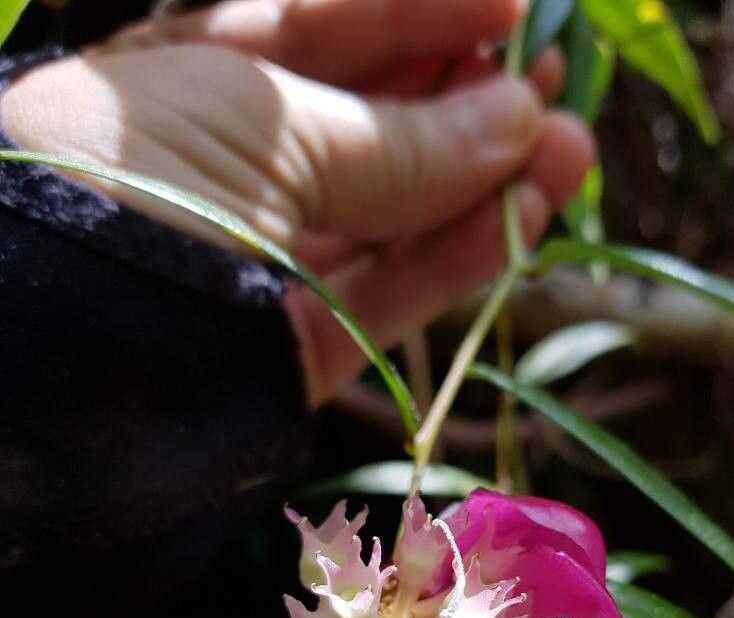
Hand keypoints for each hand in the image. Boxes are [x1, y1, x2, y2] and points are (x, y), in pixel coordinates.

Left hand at [1, 0, 593, 404]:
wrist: (53, 356)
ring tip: (569, 144)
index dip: (416, 12)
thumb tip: (512, 113)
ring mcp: (265, 265)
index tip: (508, 4)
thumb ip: (395, 131)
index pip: (320, 28)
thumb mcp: (263, 125)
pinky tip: (530, 207)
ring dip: (486, 182)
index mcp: (189, 84)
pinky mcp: (292, 350)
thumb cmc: (129, 187)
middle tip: (551, 79)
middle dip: (465, 98)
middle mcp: (229, 173)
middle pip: (368, 127)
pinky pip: (391, 295)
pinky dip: (463, 255)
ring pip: (393, 219)